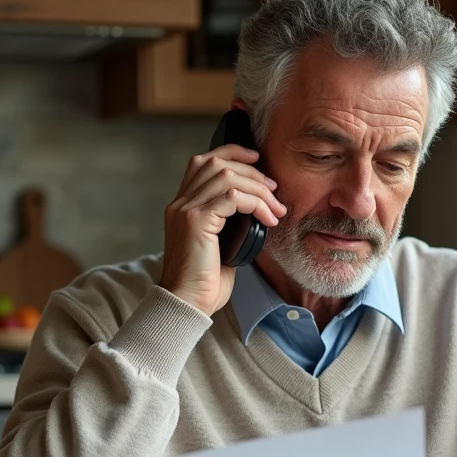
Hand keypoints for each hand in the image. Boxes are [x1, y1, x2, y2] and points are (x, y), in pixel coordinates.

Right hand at [159, 144, 286, 315]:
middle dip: (251, 171)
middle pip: (216, 163)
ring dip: (258, 188)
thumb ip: (230, 224)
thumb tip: (257, 212)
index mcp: (183, 206)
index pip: (203, 162)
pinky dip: (256, 204)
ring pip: (227, 177)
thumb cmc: (205, 282)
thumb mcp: (220, 246)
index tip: (257, 159)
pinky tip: (268, 220)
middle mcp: (180, 203)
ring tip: (276, 207)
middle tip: (274, 189)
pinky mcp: (196, 221)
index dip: (231, 153)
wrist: (188, 303)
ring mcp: (186, 210)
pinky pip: (233, 198)